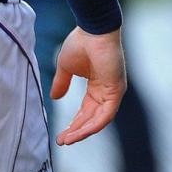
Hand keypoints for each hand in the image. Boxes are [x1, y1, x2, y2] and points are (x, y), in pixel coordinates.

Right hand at [51, 26, 126, 144]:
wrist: (93, 30)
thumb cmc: (81, 43)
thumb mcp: (66, 68)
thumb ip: (61, 83)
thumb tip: (54, 98)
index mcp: (97, 86)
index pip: (86, 110)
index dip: (74, 123)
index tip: (60, 135)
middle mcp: (106, 90)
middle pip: (92, 117)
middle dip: (77, 131)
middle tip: (62, 141)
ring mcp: (113, 90)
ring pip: (99, 119)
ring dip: (83, 131)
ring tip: (67, 140)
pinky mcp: (116, 89)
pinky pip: (107, 114)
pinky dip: (94, 125)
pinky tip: (80, 132)